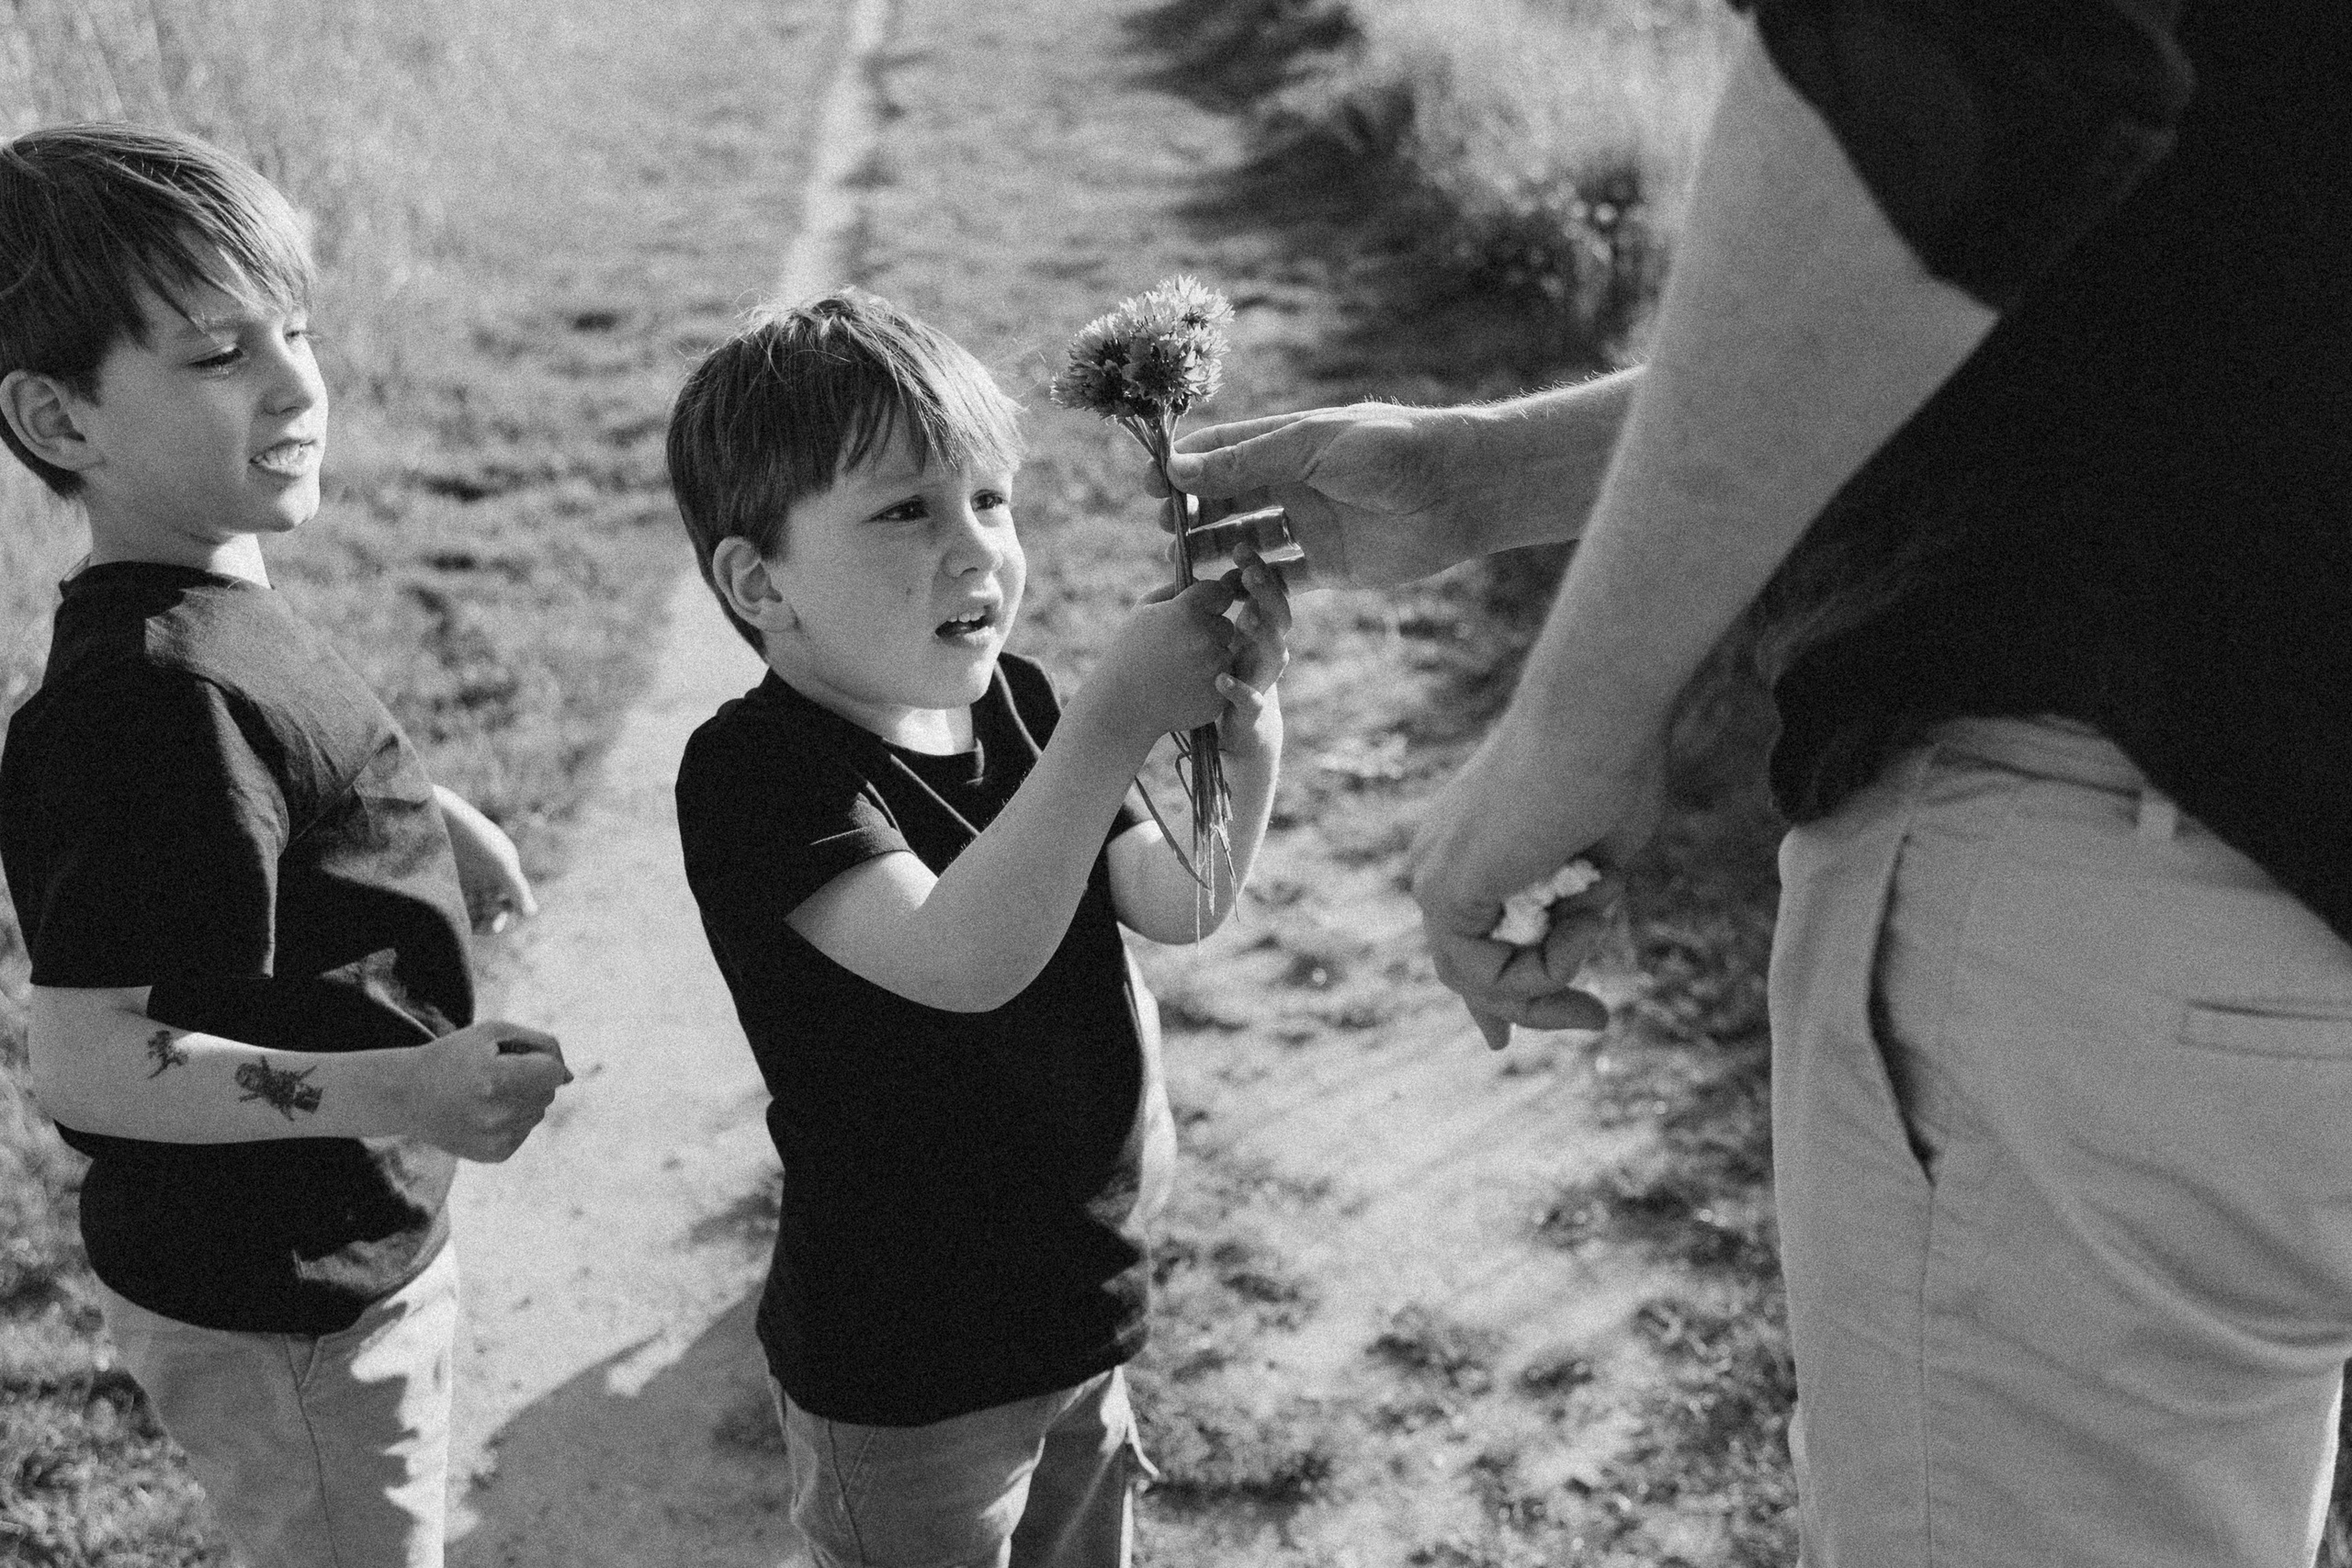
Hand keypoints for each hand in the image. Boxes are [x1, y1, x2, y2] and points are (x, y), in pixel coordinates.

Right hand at [406, 1020, 571, 1161]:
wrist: (407, 1096)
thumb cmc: (455, 1056)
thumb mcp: (494, 1033)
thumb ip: (542, 1046)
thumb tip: (569, 1078)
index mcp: (496, 1080)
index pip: (554, 1071)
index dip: (540, 1060)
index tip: (515, 1057)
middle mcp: (498, 1115)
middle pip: (548, 1091)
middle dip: (530, 1078)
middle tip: (492, 1074)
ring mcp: (497, 1139)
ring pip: (539, 1111)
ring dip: (522, 1098)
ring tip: (485, 1093)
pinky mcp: (496, 1155)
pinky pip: (526, 1129)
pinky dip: (512, 1118)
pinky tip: (483, 1112)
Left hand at [434, 786, 537, 933]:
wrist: (439, 816)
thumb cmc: (475, 838)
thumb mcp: (500, 865)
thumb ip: (517, 889)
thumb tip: (531, 914)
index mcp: (504, 871)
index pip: (507, 903)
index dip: (501, 916)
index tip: (493, 925)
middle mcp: (487, 876)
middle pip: (489, 908)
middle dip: (486, 920)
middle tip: (479, 929)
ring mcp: (466, 877)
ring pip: (471, 907)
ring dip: (470, 919)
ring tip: (462, 926)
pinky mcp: (447, 876)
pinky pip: (453, 900)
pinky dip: (454, 910)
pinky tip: (449, 916)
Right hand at [1080, 579, 1238, 747]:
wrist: (1119, 706)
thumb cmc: (1128, 652)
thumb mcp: (1142, 611)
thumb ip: (1174, 590)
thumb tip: (1203, 583)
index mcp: (1188, 611)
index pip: (1220, 592)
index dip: (1208, 601)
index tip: (1194, 613)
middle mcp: (1206, 638)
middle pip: (1226, 626)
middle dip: (1209, 633)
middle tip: (1180, 648)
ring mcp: (1214, 670)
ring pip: (1226, 655)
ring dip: (1210, 659)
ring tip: (1179, 669)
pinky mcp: (1219, 696)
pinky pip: (1224, 683)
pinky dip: (1209, 684)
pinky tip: (1183, 687)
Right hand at [1159, 404, 1483, 588]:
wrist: (1459, 490)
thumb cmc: (1390, 451)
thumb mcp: (1310, 448)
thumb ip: (1246, 462)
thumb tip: (1177, 467)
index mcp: (1289, 443)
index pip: (1221, 453)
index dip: (1183, 469)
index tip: (1150, 487)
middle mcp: (1295, 482)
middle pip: (1228, 499)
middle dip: (1193, 514)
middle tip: (1164, 532)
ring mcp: (1312, 525)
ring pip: (1248, 541)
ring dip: (1216, 551)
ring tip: (1185, 565)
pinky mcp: (1331, 565)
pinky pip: (1281, 580)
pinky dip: (1254, 586)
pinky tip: (1228, 592)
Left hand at [1217, 548, 1290, 756]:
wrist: (1239, 728)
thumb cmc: (1228, 672)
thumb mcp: (1222, 635)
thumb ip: (1216, 606)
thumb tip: (1205, 571)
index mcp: (1259, 630)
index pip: (1267, 594)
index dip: (1259, 571)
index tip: (1241, 548)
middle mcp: (1267, 651)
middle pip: (1279, 617)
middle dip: (1267, 594)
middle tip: (1250, 573)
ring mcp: (1263, 680)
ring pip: (1276, 655)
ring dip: (1263, 635)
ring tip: (1247, 617)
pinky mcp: (1251, 710)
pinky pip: (1250, 700)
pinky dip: (1238, 690)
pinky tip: (1221, 679)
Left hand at [1408, 712, 1663, 1049]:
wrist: (1596, 716)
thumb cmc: (1614, 763)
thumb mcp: (1597, 852)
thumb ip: (1577, 898)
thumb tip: (1578, 925)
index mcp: (1467, 846)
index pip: (1461, 939)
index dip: (1486, 995)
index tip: (1501, 1040)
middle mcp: (1437, 862)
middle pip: (1466, 969)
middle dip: (1528, 1007)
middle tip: (1596, 1019)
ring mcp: (1433, 877)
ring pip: (1482, 978)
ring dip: (1556, 971)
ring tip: (1596, 913)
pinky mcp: (1443, 893)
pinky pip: (1492, 973)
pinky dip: (1549, 962)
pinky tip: (1583, 915)